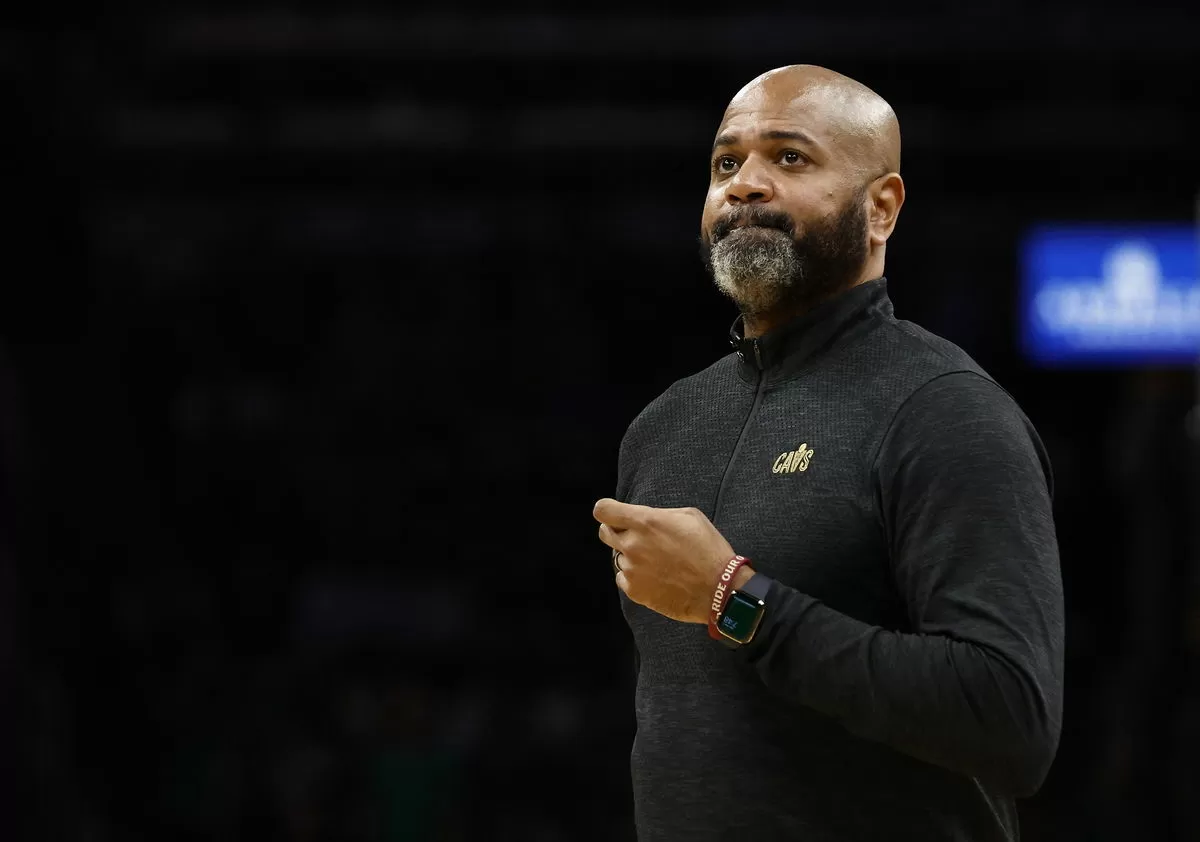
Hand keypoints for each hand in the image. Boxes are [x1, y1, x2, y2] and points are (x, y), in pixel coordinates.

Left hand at [594, 498, 739, 623]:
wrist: (719, 589)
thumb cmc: (709, 549)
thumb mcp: (689, 516)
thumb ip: (659, 514)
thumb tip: (644, 518)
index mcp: (645, 522)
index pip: (603, 510)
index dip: (607, 510)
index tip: (615, 514)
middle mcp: (632, 545)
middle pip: (604, 533)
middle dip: (617, 532)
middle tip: (639, 538)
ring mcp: (631, 570)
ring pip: (617, 557)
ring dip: (631, 557)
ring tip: (657, 562)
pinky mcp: (635, 591)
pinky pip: (623, 578)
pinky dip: (634, 576)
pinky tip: (655, 577)